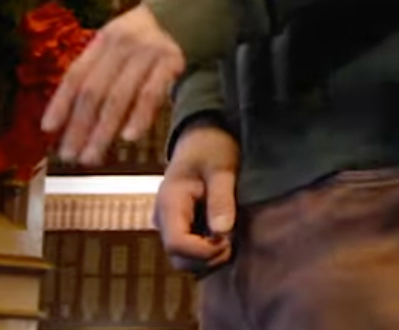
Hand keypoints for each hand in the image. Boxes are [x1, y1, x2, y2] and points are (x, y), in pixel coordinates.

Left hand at [41, 4, 185, 165]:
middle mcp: (123, 44)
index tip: (49, 129)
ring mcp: (148, 51)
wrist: (205, 1)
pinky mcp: (173, 59)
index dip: (60, 103)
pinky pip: (151, 93)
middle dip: (79, 126)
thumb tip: (80, 103)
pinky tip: (129, 137)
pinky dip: (138, 117)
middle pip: (93, 91)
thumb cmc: (162, 28)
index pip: (76, 74)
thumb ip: (106, 62)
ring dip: (102, 131)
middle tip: (71, 154)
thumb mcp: (127, 36)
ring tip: (92, 155)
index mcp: (106, 38)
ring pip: (118, 97)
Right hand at [155, 123, 238, 272]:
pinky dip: (208, 252)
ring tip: (232, 237)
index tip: (229, 241)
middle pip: (179, 259)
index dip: (203, 252)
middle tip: (234, 241)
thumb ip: (221, 198)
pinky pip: (190, 252)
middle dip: (208, 259)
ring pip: (184, 260)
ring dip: (209, 258)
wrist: (202, 138)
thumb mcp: (222, 168)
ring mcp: (170, 225)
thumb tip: (223, 232)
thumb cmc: (213, 148)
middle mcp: (163, 219)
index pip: (177, 244)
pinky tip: (226, 237)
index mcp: (169, 204)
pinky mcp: (180, 227)